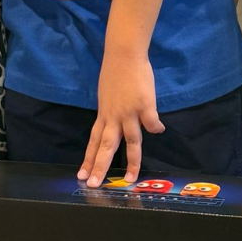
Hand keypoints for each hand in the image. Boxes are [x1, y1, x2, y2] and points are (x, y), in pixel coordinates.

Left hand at [79, 52, 163, 187]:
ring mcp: (129, 112)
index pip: (93, 141)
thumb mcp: (107, 96)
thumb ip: (111, 111)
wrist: (124, 54)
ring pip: (130, 141)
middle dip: (99, 167)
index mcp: (104, 115)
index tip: (82, 175)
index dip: (88, 159)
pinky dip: (155, 127)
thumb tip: (115, 122)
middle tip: (93, 185)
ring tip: (129, 178)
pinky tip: (159, 131)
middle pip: (105, 146)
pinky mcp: (144, 105)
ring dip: (130, 162)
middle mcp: (114, 117)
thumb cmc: (116, 73)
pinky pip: (151, 122)